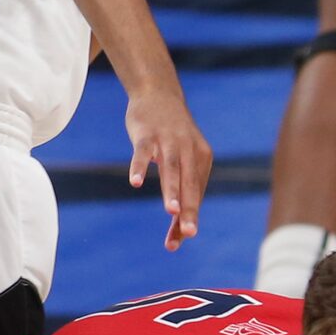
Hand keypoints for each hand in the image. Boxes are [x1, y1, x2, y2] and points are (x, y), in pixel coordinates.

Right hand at [124, 88, 212, 248]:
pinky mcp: (147, 134)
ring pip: (171, 169)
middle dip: (189, 210)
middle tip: (189, 234)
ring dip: (171, 190)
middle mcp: (188, 150)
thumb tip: (179, 224)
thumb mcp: (181, 158)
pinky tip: (134, 183)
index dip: (187, 218)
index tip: (181, 241)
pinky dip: (139, 167)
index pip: (195, 195)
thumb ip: (181, 188)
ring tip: (171, 211)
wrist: (158, 92)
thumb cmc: (171, 134)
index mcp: (201, 160)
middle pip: (189, 184)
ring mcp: (168, 140)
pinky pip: (142, 153)